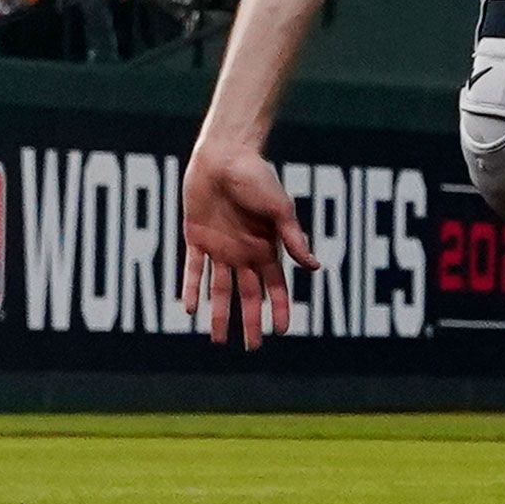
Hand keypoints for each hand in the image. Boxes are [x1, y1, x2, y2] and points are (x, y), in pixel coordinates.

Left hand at [179, 144, 316, 348]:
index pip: (274, 285)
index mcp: (266, 245)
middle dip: (251, 321)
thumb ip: (293, 239)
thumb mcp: (280, 209)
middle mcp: (244, 251)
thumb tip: (315, 267)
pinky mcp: (196, 237)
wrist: (224, 155)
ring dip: (219, 313)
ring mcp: (220, 246)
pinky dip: (191, 288)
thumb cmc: (257, 177)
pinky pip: (193, 269)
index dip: (279, 308)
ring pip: (219, 288)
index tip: (282, 331)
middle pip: (247, 294)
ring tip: (217, 339)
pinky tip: (189, 309)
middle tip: (252, 348)